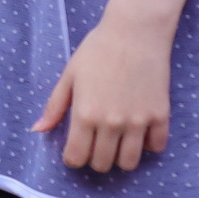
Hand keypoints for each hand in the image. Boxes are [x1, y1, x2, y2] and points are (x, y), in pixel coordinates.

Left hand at [34, 14, 173, 171]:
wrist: (135, 33)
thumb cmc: (97, 51)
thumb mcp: (69, 76)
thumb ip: (54, 107)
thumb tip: (37, 130)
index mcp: (85, 114)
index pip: (76, 158)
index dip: (72, 158)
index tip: (74, 149)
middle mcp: (111, 123)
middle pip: (102, 164)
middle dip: (94, 159)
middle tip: (94, 144)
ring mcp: (138, 122)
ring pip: (129, 163)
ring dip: (120, 158)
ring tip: (116, 142)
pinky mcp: (160, 116)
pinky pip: (155, 147)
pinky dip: (147, 145)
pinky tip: (139, 131)